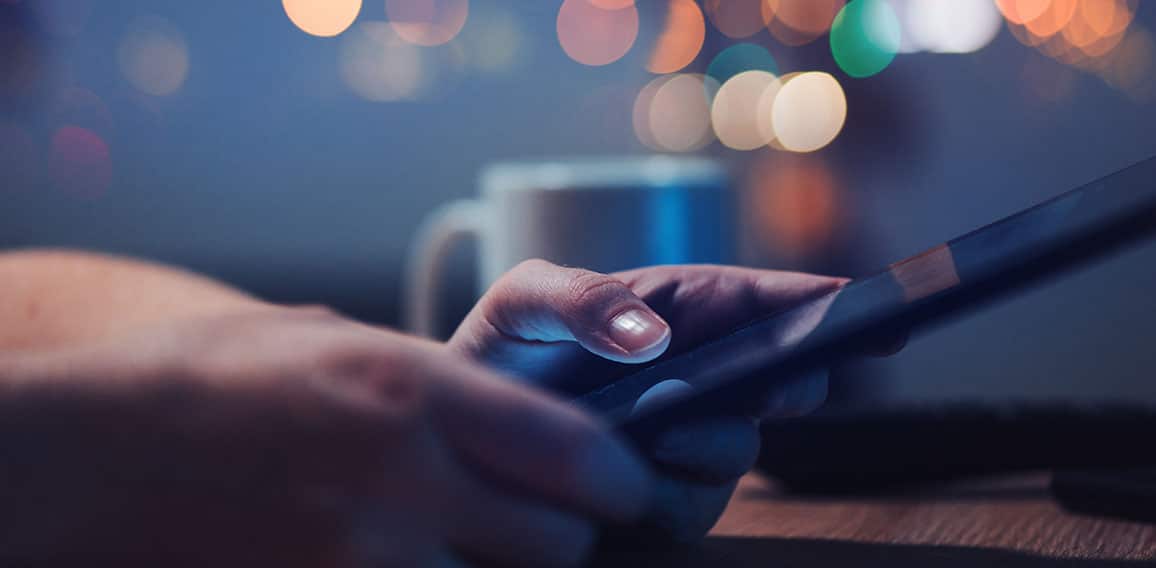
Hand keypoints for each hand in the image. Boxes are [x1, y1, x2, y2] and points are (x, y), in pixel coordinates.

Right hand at [0, 307, 651, 566]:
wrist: (88, 454)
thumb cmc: (208, 377)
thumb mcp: (333, 340)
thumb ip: (432, 375)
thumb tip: (512, 405)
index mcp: (414, 388)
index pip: (579, 453)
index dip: (622, 479)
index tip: (625, 486)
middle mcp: (403, 477)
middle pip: (559, 545)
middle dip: (567, 535)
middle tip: (548, 519)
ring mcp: (364, 558)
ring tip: (471, 541)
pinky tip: (420, 560)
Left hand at [449, 260, 902, 539]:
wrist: (456, 435)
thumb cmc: (499, 352)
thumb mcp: (523, 300)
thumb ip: (579, 297)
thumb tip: (652, 334)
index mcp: (676, 311)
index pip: (759, 300)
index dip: (817, 299)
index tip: (865, 302)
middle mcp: (698, 375)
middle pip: (780, 378)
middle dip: (790, 378)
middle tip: (777, 381)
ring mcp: (688, 442)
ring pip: (739, 452)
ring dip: (706, 443)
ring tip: (654, 429)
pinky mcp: (665, 500)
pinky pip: (692, 508)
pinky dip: (664, 495)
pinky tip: (625, 480)